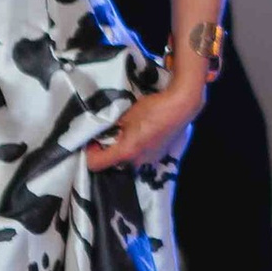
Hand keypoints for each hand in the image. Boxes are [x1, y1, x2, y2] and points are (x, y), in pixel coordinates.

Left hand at [86, 76, 206, 177]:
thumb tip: (103, 131)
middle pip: (114, 163)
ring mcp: (151, 160)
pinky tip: (144, 132)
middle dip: (110, 150)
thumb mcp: (125, 114)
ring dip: (125, 148)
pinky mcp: (161, 155)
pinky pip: (142, 155)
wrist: (181, 106)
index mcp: (126, 152)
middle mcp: (137, 162)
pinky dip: (138, 147)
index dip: (90, 152)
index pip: (96, 164)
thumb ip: (111, 126)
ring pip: (129, 159)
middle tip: (112, 133)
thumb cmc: (152, 108)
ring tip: (129, 131)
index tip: (94, 140)